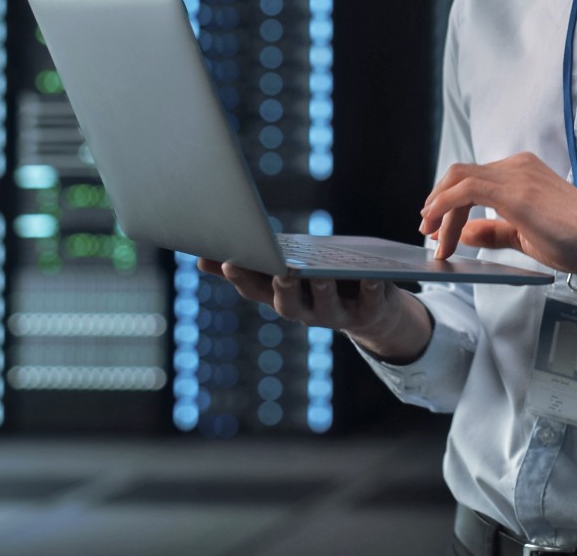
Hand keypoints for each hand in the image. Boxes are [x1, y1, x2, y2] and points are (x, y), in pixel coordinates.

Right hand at [198, 258, 406, 338]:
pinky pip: (370, 302)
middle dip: (282, 288)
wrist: (375, 314)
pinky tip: (372, 276)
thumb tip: (201, 260)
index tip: (227, 260)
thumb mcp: (288, 272)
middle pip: (287, 305)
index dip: (240, 277)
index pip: (255, 290)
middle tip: (279, 272)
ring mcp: (336, 315)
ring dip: (322, 290)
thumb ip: (252, 267)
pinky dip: (371, 289)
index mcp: (282, 298)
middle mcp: (305, 312)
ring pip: (326, 306)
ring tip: (321, 272)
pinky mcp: (369, 312)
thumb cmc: (322, 283)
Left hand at [417, 151, 576, 280]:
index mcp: (523, 171)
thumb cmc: (575, 242)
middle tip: (429, 232)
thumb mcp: (524, 235)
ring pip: (459, 181)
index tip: (438, 230)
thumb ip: (492, 232)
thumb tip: (462, 233)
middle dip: (438, 203)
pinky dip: (446, 206)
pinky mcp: (515, 191)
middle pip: (460, 176)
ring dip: (439, 209)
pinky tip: (439, 226)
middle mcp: (519, 166)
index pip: (472, 179)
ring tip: (434, 237)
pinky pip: (466, 190)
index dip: (448, 203)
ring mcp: (518, 175)